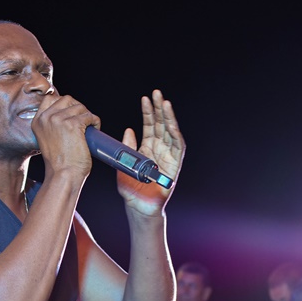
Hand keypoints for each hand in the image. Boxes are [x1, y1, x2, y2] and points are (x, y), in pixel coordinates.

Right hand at [32, 93, 99, 178]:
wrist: (63, 175)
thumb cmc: (59, 162)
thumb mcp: (48, 139)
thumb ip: (52, 125)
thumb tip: (69, 112)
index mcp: (38, 121)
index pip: (50, 98)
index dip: (65, 103)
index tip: (72, 112)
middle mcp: (46, 118)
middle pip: (67, 99)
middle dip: (78, 108)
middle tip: (83, 121)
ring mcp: (58, 120)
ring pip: (80, 107)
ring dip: (88, 116)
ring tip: (89, 128)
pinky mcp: (73, 124)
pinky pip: (89, 116)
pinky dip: (95, 121)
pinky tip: (94, 129)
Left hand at [117, 90, 185, 216]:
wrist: (137, 207)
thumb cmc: (130, 189)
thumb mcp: (123, 164)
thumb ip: (126, 147)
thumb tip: (129, 130)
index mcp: (147, 148)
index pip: (149, 125)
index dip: (148, 112)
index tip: (145, 98)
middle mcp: (159, 150)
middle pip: (161, 125)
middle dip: (159, 109)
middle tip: (157, 93)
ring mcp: (168, 157)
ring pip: (171, 133)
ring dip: (168, 118)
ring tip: (165, 103)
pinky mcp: (175, 166)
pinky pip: (178, 148)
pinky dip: (175, 136)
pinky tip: (171, 125)